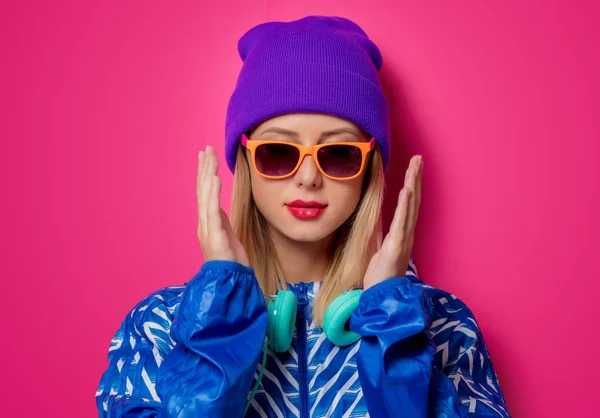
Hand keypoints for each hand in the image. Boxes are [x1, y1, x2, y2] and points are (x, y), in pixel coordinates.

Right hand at [196, 145, 249, 266]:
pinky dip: (212, 193)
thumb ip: (222, 221)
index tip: (206, 156)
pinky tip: (215, 178)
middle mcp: (205, 222)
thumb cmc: (230, 261)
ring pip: (205, 196)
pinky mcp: (214, 235)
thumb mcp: (228, 235)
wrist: (229, 282)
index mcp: (209, 222)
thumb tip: (220, 208)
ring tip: (209, 157)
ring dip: (207, 175)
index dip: (205, 174)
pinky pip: (212, 210)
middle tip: (206, 149)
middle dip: (204, 168)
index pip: (206, 193)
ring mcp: (208, 228)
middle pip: (203, 190)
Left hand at [363, 155, 422, 289]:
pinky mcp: (396, 247)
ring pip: (410, 207)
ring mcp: (403, 239)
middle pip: (413, 200)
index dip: (412, 183)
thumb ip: (378, 227)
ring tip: (415, 167)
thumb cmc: (380, 273)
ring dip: (413, 185)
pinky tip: (407, 190)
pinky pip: (401, 223)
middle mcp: (406, 233)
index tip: (414, 165)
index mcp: (402, 231)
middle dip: (416, 177)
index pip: (408, 203)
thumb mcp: (377, 244)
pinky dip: (405, 206)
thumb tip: (375, 211)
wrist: (380, 296)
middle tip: (419, 158)